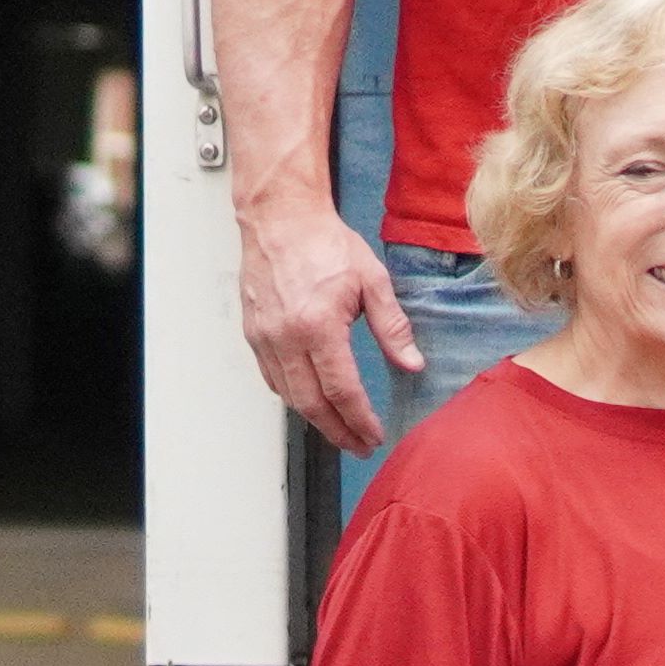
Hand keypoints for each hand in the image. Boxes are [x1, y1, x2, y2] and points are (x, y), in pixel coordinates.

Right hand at [239, 187, 424, 455]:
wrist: (280, 219)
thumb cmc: (325, 243)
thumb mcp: (373, 281)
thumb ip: (393, 327)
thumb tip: (411, 364)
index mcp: (318, 325)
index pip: (341, 389)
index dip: (359, 419)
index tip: (374, 435)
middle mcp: (285, 337)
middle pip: (310, 403)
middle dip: (337, 431)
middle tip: (359, 446)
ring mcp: (264, 337)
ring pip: (288, 395)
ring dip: (315, 419)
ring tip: (340, 431)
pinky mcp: (253, 334)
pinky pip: (271, 377)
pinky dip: (293, 396)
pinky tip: (311, 401)